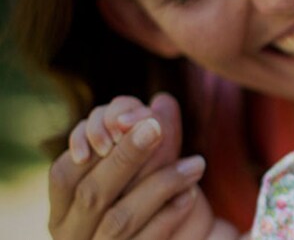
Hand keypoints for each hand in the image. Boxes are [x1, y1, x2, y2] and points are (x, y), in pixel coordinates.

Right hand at [48, 94, 204, 238]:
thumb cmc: (148, 201)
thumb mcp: (146, 168)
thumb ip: (150, 136)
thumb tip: (164, 100)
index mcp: (62, 210)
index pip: (63, 174)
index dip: (89, 146)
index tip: (125, 121)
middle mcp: (72, 235)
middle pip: (92, 194)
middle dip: (125, 156)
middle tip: (155, 127)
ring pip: (121, 219)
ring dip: (160, 185)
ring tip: (196, 163)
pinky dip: (169, 216)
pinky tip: (191, 194)